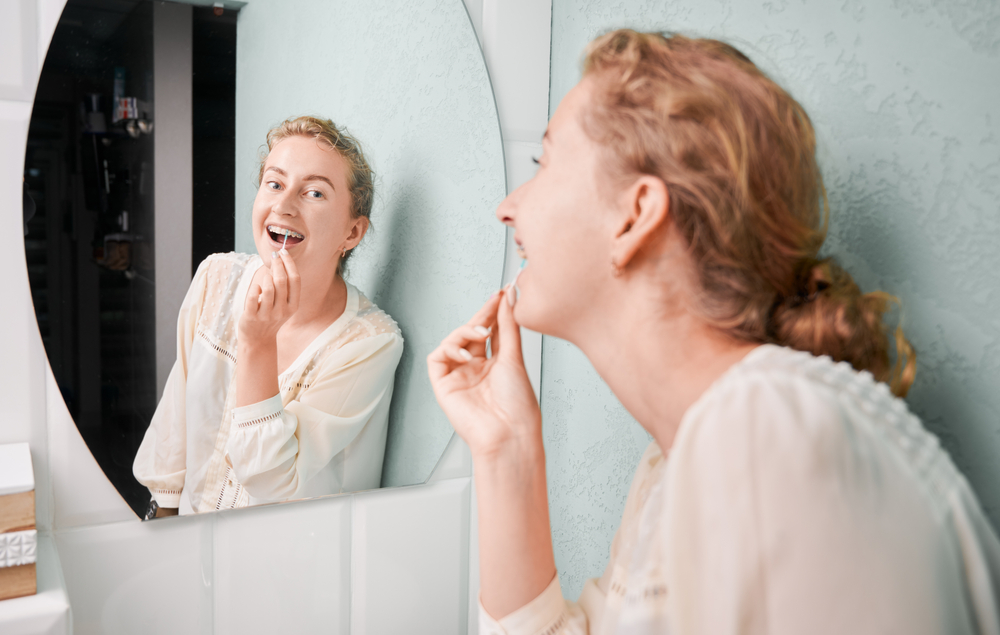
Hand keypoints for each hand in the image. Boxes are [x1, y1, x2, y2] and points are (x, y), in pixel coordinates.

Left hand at [239, 250, 299, 344]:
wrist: (258, 340)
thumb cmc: (271, 317)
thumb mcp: (284, 306)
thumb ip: (285, 288)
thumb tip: (280, 261)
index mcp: (293, 306)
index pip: (295, 280)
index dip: (289, 263)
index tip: (283, 252)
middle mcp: (282, 311)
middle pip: (281, 281)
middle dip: (277, 264)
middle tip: (273, 256)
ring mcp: (267, 315)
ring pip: (267, 288)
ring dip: (265, 277)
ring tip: (265, 277)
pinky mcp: (252, 317)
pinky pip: (253, 297)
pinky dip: (254, 288)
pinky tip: (256, 288)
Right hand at [427, 286, 541, 459]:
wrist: (508, 433)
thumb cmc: (517, 404)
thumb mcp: (514, 356)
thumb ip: (508, 325)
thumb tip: (509, 297)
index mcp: (496, 366)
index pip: (491, 332)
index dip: (493, 313)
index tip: (502, 294)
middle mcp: (476, 370)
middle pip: (471, 334)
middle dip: (481, 317)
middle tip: (492, 302)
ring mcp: (459, 377)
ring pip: (452, 342)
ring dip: (465, 331)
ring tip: (481, 332)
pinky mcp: (443, 385)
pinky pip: (437, 358)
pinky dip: (448, 349)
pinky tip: (464, 352)